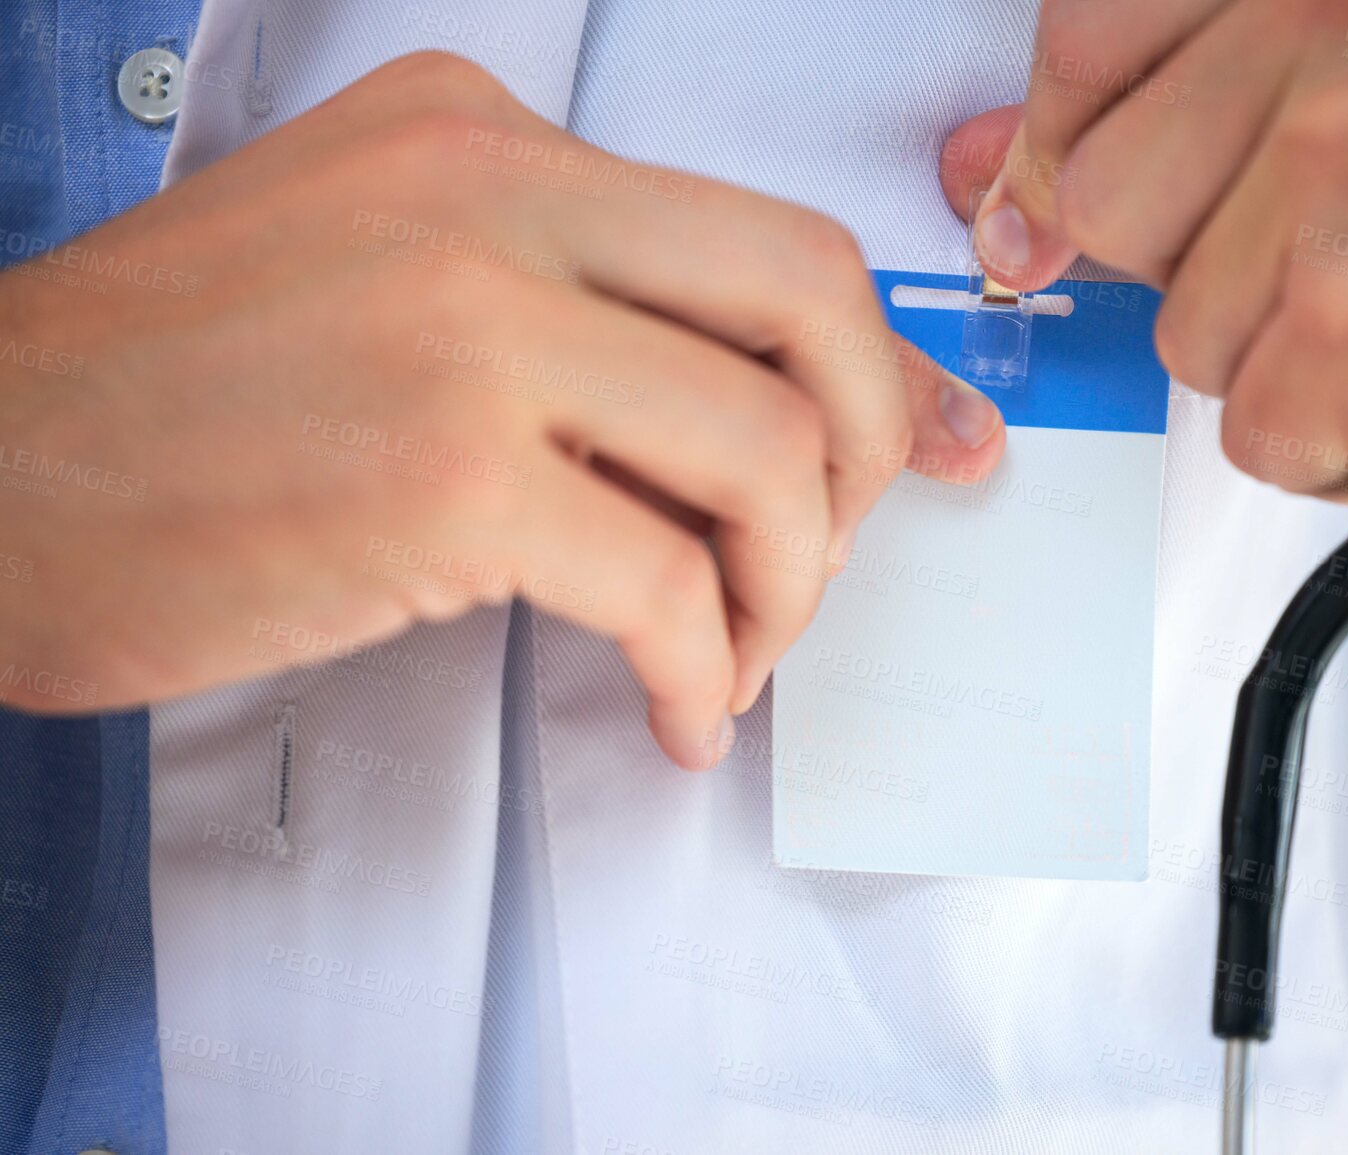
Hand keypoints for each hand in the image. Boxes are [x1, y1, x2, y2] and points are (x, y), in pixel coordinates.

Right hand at [0, 51, 1005, 767]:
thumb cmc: (166, 399)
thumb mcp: (378, 274)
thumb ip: (563, 311)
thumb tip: (748, 409)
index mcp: (477, 136)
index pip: (758, 235)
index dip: (869, 361)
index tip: (922, 445)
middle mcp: (489, 197)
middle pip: (809, 297)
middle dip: (868, 448)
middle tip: (830, 550)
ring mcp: (469, 328)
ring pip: (767, 448)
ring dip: (788, 583)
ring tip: (735, 651)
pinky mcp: (444, 476)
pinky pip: (671, 582)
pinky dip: (707, 667)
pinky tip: (681, 709)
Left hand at [958, 0, 1347, 560]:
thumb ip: (1190, 95)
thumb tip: (1001, 164)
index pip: (1092, 29)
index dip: (1078, 134)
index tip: (1093, 186)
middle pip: (1110, 194)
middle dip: (1200, 260)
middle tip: (1346, 259)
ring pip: (1177, 326)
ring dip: (1276, 357)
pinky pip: (1245, 424)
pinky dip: (1327, 442)